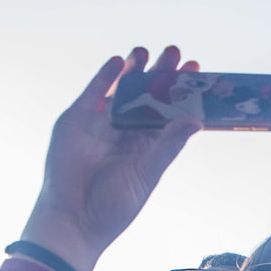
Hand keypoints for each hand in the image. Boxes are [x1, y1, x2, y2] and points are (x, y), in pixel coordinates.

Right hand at [20, 46, 203, 270]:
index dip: (181, 94)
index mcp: (146, 148)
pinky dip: (105, 77)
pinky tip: (118, 61)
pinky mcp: (76, 121)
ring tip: (146, 51)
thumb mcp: (147, 173)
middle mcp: (124, 134)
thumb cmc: (113, 206)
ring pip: (120, 91)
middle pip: (145, 97)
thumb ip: (168, 144)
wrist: (73, 220)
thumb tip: (196, 120)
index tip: (196, 73)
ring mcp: (100, 126)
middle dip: (159, 75)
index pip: (168, 114)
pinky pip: (93, 93)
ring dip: (133, 71)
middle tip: (175, 52)